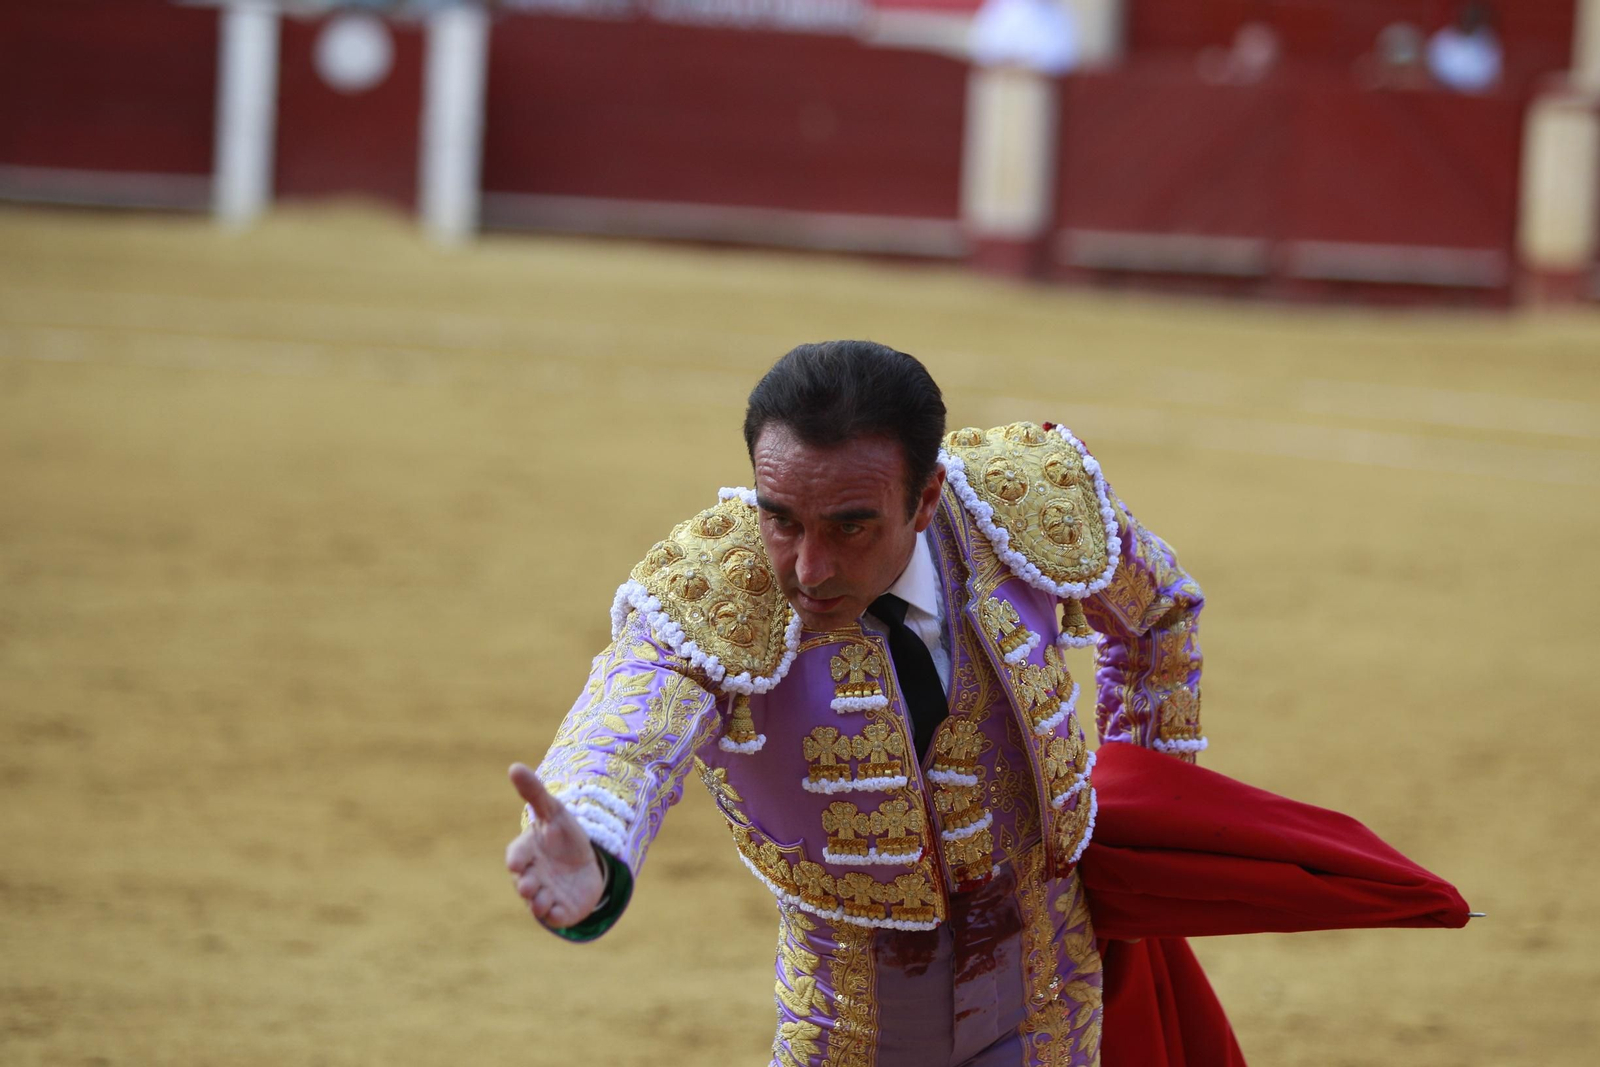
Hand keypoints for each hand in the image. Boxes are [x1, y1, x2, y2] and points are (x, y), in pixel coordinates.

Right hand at [504, 763, 606, 926]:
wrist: (587, 862)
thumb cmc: (564, 836)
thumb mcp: (555, 811)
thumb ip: (534, 793)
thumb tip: (514, 766)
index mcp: (527, 853)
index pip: (516, 857)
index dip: (516, 860)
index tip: (516, 862)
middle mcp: (532, 876)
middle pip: (523, 884)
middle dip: (525, 885)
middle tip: (529, 884)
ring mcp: (545, 895)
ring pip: (537, 904)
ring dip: (539, 903)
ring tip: (544, 899)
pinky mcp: (560, 910)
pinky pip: (555, 917)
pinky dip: (556, 916)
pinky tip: (560, 911)